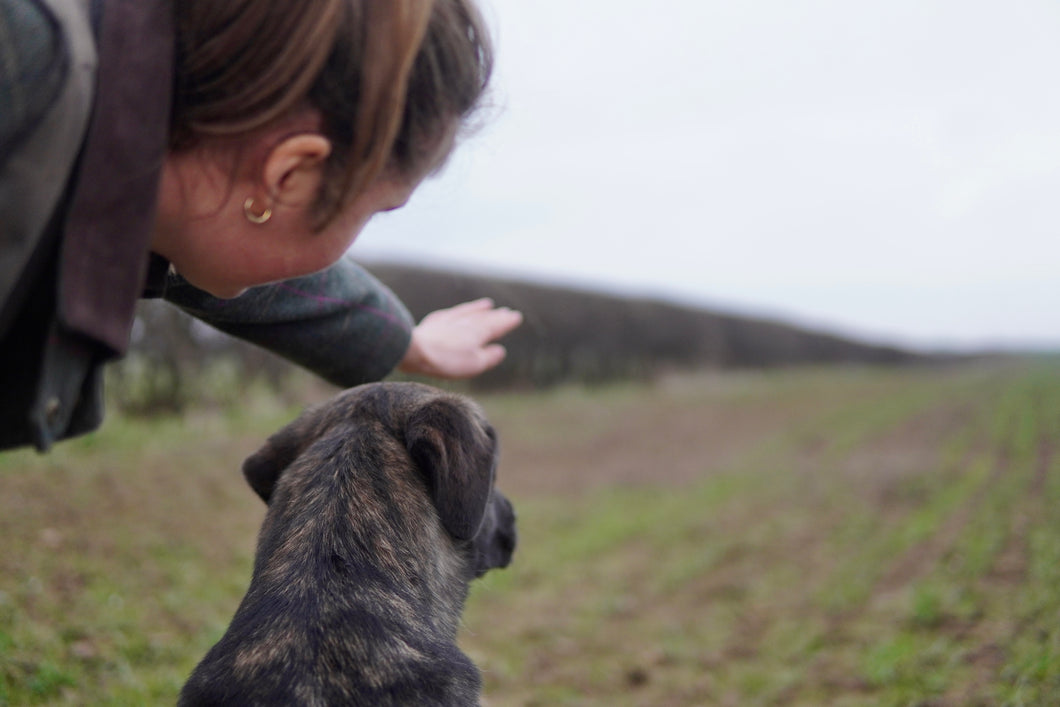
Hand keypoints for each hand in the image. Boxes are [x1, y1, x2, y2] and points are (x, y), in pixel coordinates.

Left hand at [399, 298, 522, 378]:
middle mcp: (465, 322)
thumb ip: (489, 356)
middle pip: (484, 317)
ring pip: (468, 312)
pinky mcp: (434, 322)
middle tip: (506, 312)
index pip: (496, 325)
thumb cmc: (447, 360)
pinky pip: (451, 313)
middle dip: (496, 315)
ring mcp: (449, 320)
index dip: (506, 321)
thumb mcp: (474, 364)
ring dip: (478, 308)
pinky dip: (459, 311)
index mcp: (478, 333)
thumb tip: (500, 350)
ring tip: (487, 304)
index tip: (516, 317)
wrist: (416, 350)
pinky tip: (458, 311)